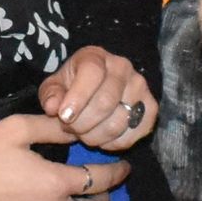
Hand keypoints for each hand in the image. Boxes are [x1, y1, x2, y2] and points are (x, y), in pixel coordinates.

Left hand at [38, 45, 158, 152]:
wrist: (97, 87)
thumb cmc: (72, 86)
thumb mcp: (55, 86)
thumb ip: (50, 94)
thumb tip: (53, 107)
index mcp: (96, 57)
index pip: (91, 74)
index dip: (77, 98)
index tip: (64, 116)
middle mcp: (123, 68)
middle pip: (105, 103)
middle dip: (82, 124)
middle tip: (70, 129)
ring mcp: (141, 87)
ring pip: (118, 122)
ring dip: (96, 136)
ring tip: (84, 134)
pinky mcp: (151, 107)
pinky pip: (134, 134)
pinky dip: (115, 143)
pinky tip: (102, 138)